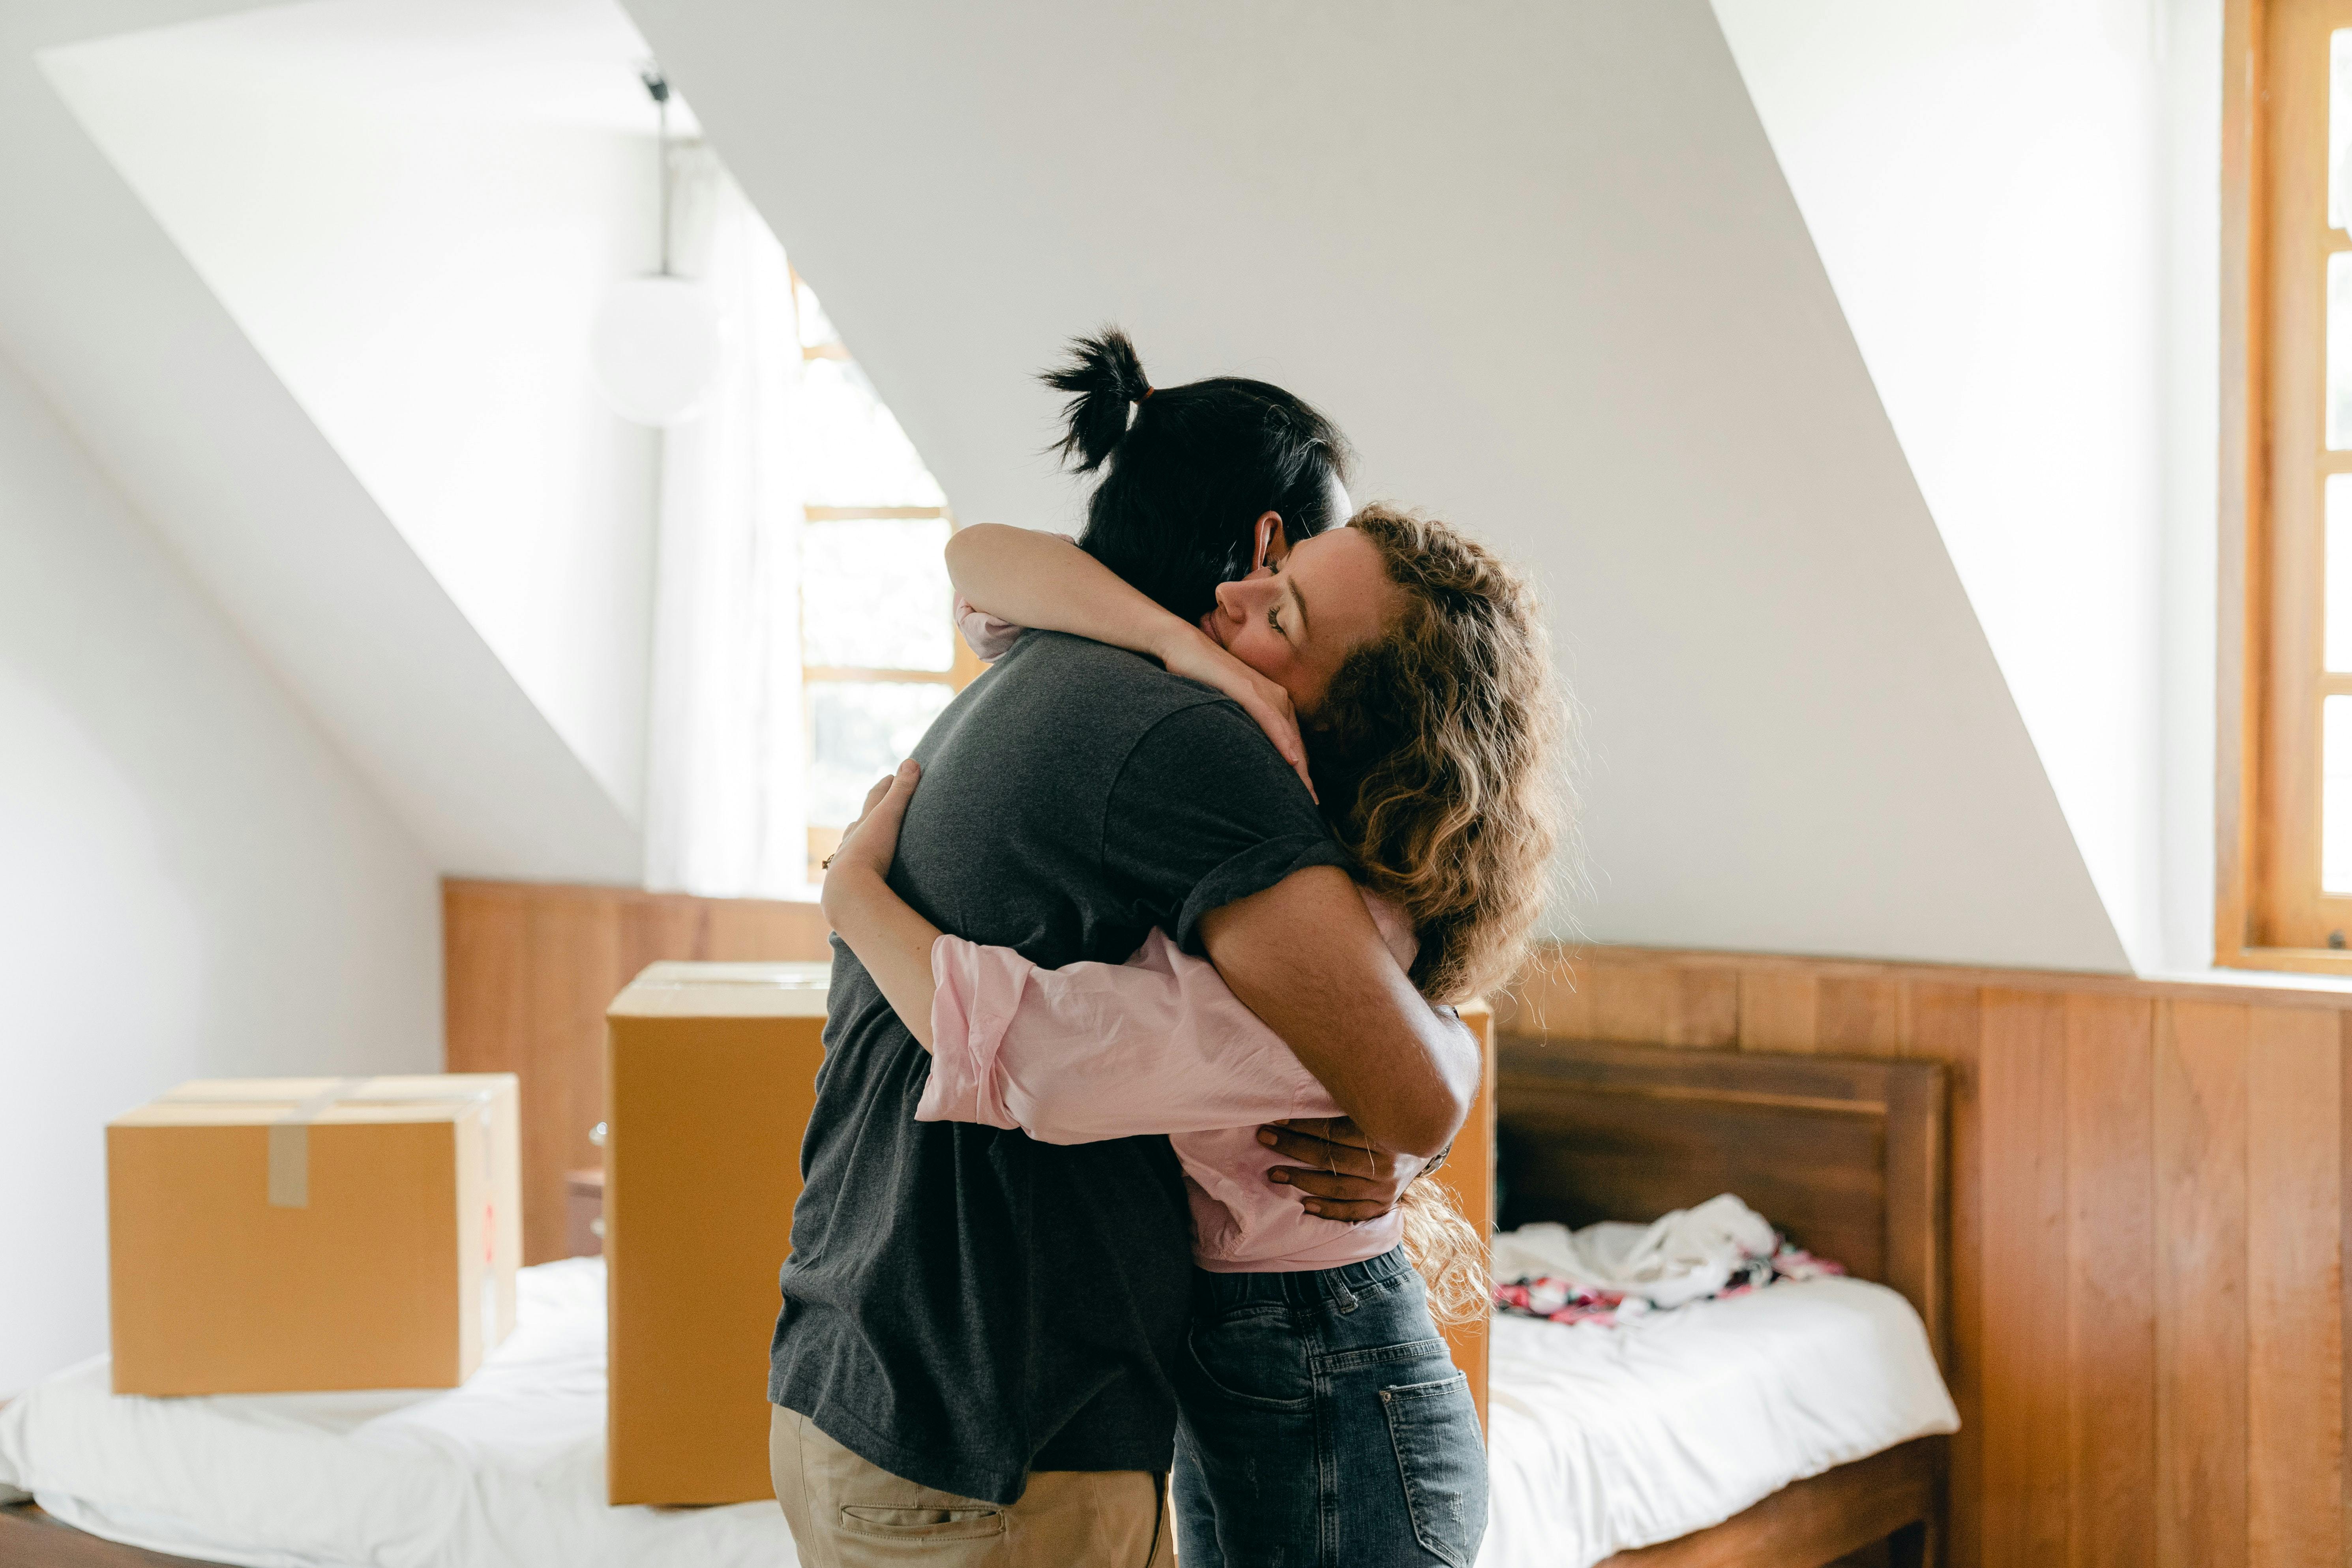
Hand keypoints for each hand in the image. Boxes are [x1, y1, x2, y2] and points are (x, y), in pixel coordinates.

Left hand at [821, 760, 918, 917]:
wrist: (849, 892)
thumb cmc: (868, 851)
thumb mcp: (888, 816)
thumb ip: (901, 791)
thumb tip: (911, 762)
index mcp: (862, 824)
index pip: (874, 799)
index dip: (885, 787)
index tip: (892, 777)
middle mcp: (851, 843)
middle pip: (859, 823)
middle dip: (869, 815)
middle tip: (876, 807)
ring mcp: (848, 866)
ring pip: (853, 849)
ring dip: (861, 843)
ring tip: (866, 843)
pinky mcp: (851, 888)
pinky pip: (857, 875)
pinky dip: (862, 871)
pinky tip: (866, 878)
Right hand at [1153, 624, 1313, 799]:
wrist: (1184, 648)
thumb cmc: (1203, 680)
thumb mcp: (1229, 709)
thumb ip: (1244, 726)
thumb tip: (1247, 755)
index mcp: (1274, 701)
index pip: (1293, 742)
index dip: (1301, 771)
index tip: (1307, 797)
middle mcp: (1276, 696)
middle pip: (1296, 743)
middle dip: (1305, 776)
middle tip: (1312, 805)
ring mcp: (1263, 692)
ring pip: (1287, 735)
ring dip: (1299, 766)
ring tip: (1306, 793)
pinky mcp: (1247, 689)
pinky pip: (1269, 719)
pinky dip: (1282, 740)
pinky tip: (1291, 760)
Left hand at [1258, 1116, 1419, 1221]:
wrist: (1428, 1138)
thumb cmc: (1389, 1117)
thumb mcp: (1374, 1106)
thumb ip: (1346, 1104)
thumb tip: (1301, 1093)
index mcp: (1383, 1133)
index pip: (1333, 1131)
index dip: (1301, 1125)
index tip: (1275, 1119)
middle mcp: (1387, 1163)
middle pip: (1330, 1158)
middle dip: (1293, 1147)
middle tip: (1265, 1138)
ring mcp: (1386, 1188)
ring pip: (1337, 1187)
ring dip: (1301, 1180)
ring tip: (1274, 1173)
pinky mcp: (1383, 1205)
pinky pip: (1352, 1211)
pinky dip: (1328, 1209)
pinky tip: (1305, 1204)